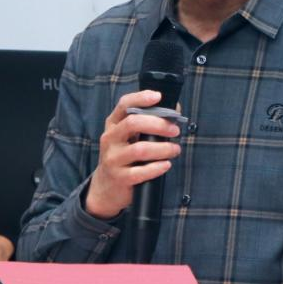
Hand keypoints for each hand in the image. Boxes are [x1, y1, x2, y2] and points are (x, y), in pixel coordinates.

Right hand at [84, 90, 181, 219]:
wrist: (106, 187)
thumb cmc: (124, 156)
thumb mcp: (128, 137)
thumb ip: (146, 122)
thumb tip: (174, 108)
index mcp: (113, 124)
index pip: (124, 105)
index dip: (141, 98)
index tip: (158, 96)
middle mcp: (110, 139)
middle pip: (133, 123)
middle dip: (158, 124)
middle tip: (175, 130)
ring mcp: (112, 158)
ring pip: (140, 149)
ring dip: (163, 148)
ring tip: (175, 149)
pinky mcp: (119, 177)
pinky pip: (140, 172)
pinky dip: (157, 168)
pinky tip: (166, 165)